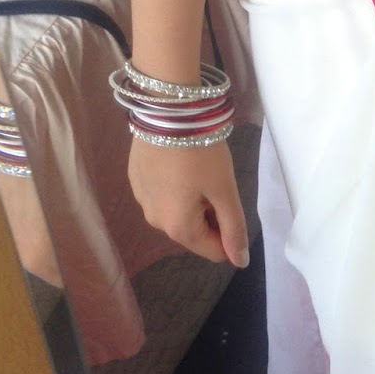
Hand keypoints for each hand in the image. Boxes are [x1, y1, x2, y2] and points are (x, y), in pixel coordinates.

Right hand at [128, 135, 250, 267]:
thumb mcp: (225, 191)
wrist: (167, 112)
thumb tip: (240, 262)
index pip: (213, 251)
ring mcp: (141, 201)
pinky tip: (179, 165)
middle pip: (194, 233)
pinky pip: (162, 196)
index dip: (230, 234)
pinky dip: (175, 188)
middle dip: (210, 215)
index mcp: (178, 228)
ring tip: (197, 172)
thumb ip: (234, 228)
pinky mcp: (135, 180)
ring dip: (193, 202)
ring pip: (177, 214)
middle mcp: (154, 221)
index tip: (232, 203)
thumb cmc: (201, 153)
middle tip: (215, 183)